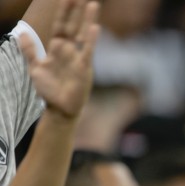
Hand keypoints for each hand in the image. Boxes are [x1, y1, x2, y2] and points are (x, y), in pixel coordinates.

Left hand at [19, 0, 98, 119]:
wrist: (60, 108)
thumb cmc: (49, 90)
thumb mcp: (35, 68)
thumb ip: (29, 51)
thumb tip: (21, 34)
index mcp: (57, 48)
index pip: (59, 25)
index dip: (62, 12)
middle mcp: (69, 50)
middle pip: (72, 25)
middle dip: (75, 10)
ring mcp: (77, 57)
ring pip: (83, 34)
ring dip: (87, 19)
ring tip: (92, 4)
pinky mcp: (84, 67)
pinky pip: (88, 51)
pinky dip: (91, 40)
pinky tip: (95, 28)